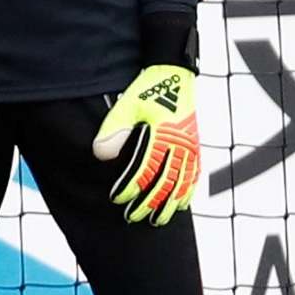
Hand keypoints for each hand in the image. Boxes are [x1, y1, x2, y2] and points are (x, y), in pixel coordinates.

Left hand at [91, 66, 202, 223]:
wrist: (173, 74)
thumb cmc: (146, 90)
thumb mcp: (126, 106)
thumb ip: (113, 130)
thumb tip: (100, 155)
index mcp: (162, 134)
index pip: (145, 170)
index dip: (131, 187)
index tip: (118, 199)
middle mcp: (180, 143)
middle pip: (165, 181)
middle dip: (148, 202)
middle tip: (132, 217)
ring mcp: (190, 145)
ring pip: (182, 182)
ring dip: (170, 203)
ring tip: (158, 220)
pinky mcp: (195, 144)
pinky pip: (195, 173)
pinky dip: (189, 190)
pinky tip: (182, 204)